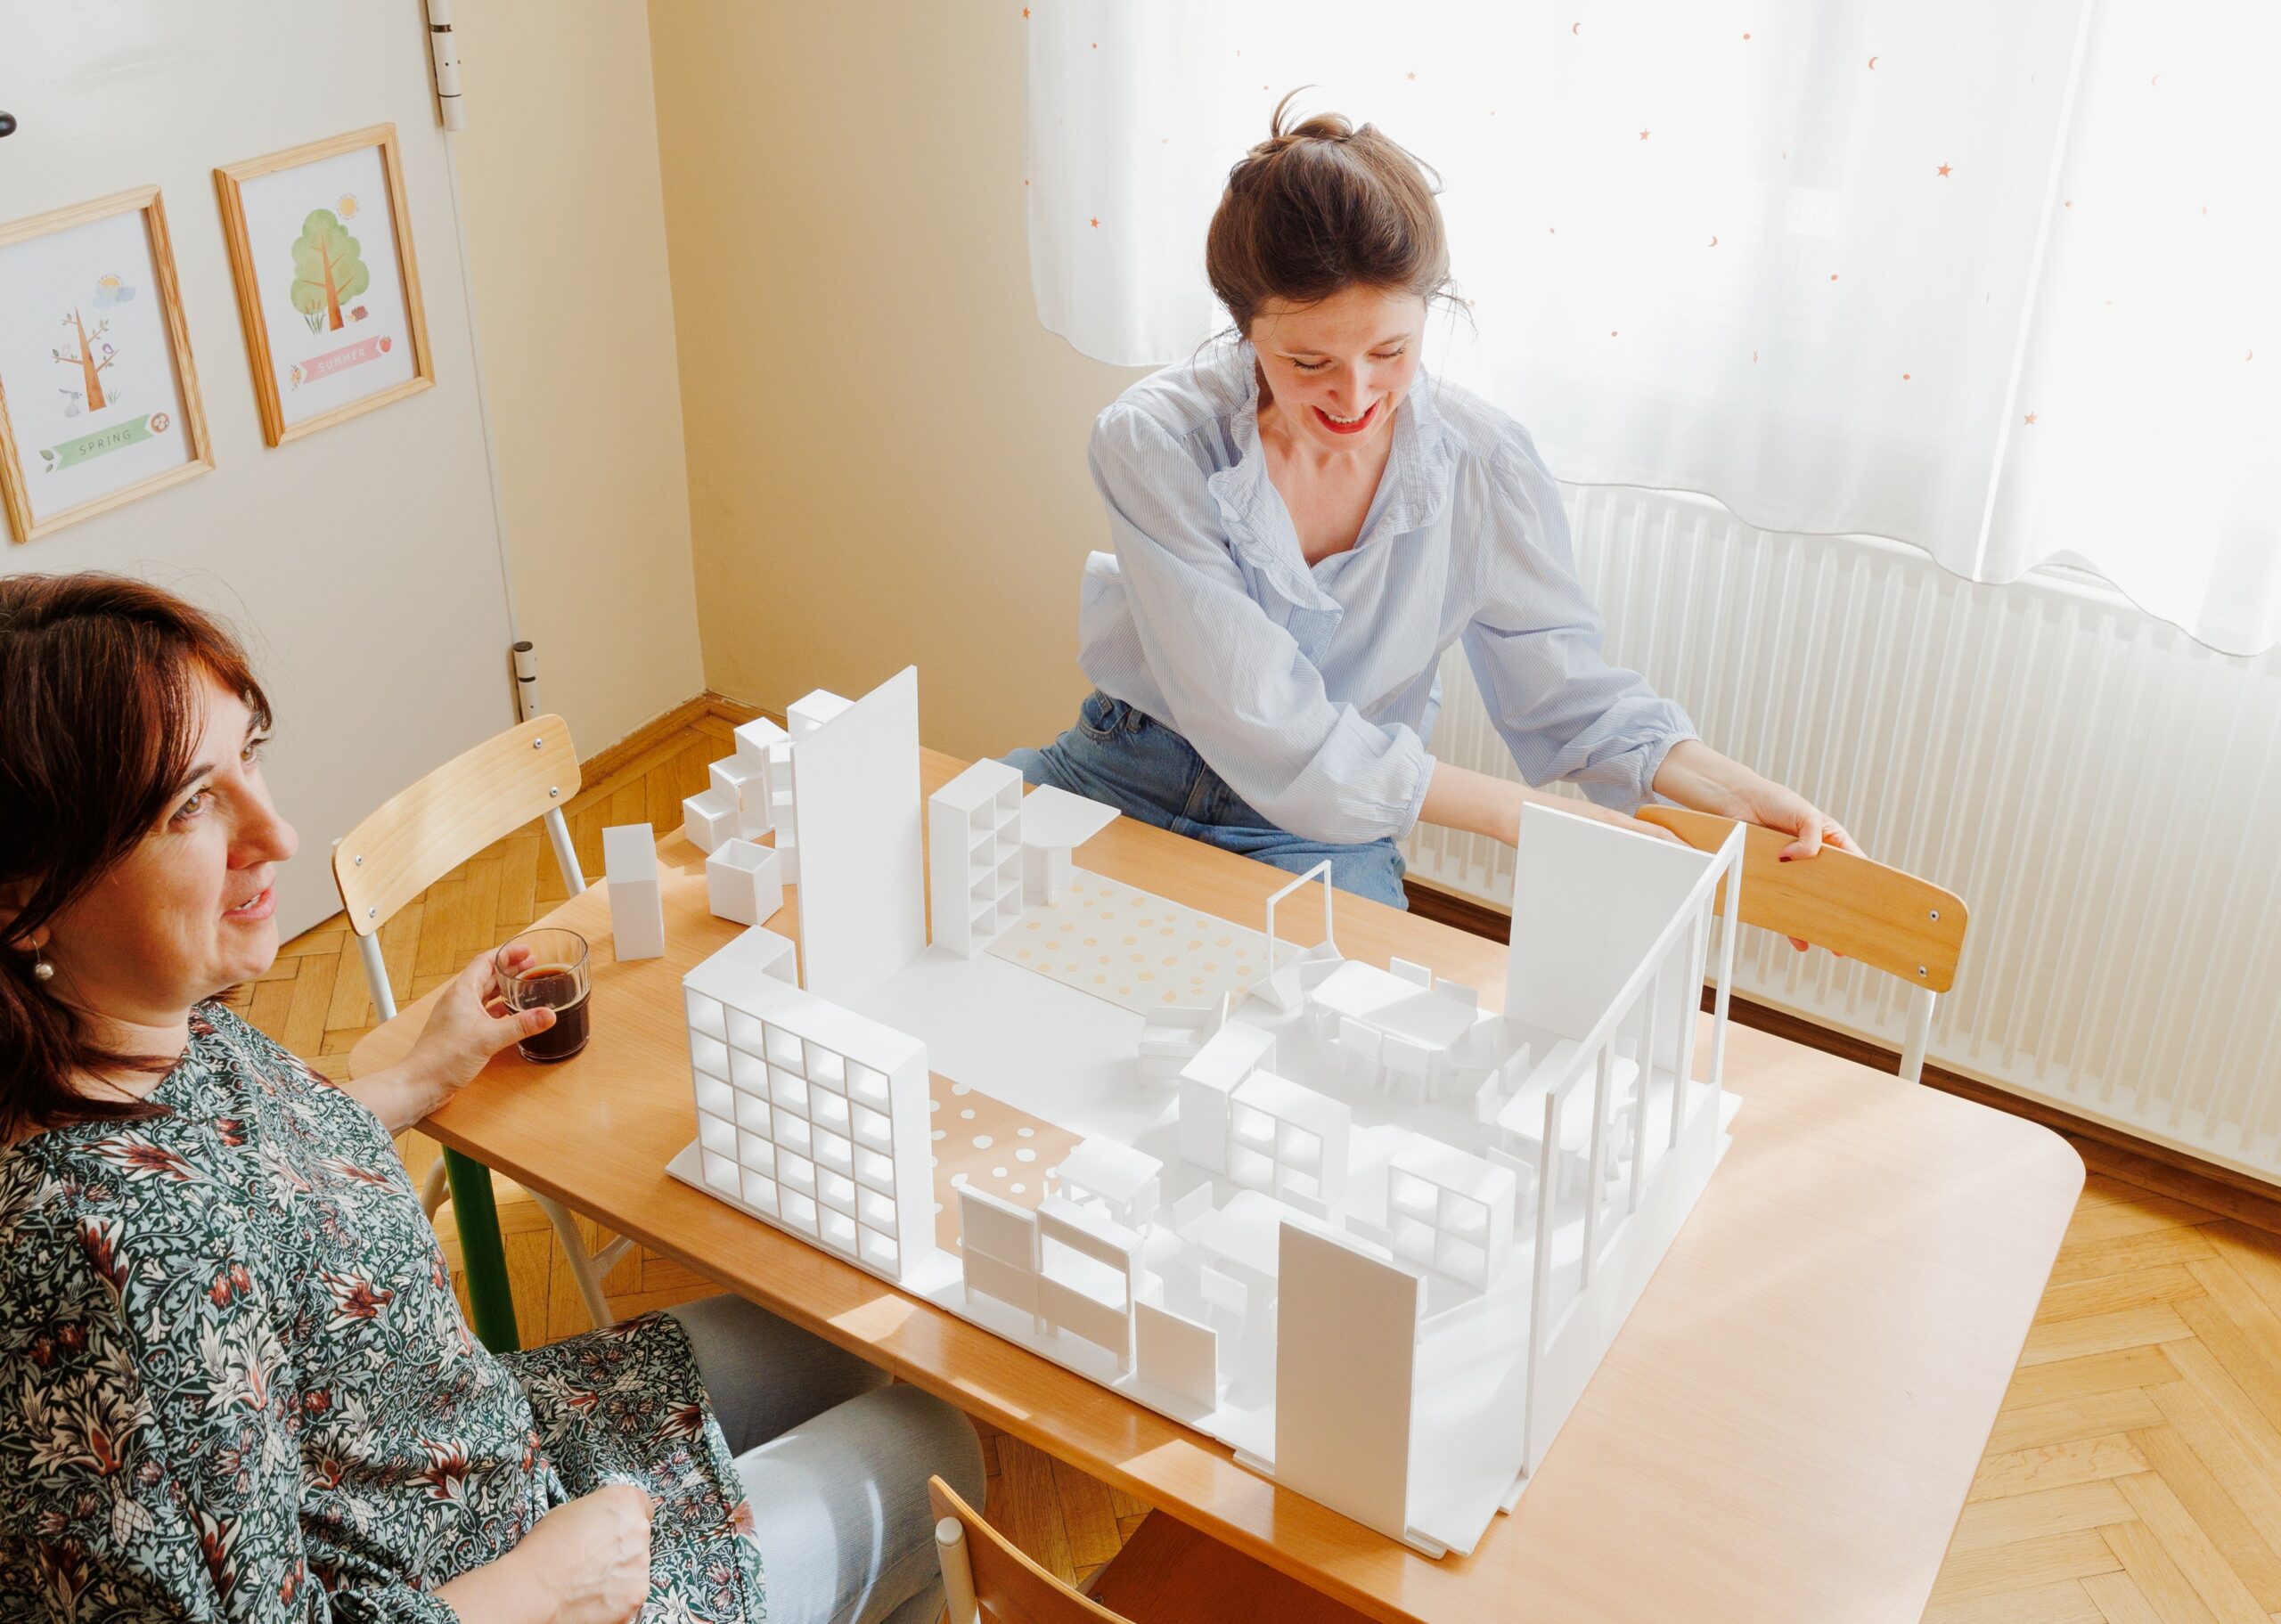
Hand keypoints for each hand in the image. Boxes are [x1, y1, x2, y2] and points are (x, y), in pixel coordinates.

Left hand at [398, 946, 555, 1115]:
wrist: (422, 1083)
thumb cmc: (444, 1057)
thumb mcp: (489, 1038)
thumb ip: (521, 1025)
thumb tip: (548, 1015)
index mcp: (462, 992)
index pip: (486, 962)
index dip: (507, 953)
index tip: (527, 950)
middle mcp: (459, 1001)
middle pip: (487, 976)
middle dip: (510, 969)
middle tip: (532, 966)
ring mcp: (459, 1017)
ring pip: (485, 995)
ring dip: (505, 989)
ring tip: (526, 986)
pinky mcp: (461, 1032)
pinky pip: (484, 1013)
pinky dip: (500, 1009)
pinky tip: (512, 1014)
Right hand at [525, 1484, 653, 1623]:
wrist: (534, 1589)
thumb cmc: (545, 1547)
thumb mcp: (570, 1512)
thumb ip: (598, 1515)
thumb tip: (601, 1525)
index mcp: (625, 1502)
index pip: (642, 1507)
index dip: (626, 1521)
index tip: (616, 1531)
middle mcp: (640, 1530)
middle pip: (638, 1540)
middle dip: (622, 1549)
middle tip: (594, 1559)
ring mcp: (641, 1565)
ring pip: (635, 1569)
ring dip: (620, 1574)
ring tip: (589, 1580)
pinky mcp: (636, 1596)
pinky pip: (630, 1594)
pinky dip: (615, 1598)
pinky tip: (592, 1597)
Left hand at [1731, 778, 1863, 951]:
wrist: (1736, 803)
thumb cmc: (1774, 801)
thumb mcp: (1803, 814)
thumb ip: (1810, 836)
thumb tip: (1794, 858)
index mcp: (1831, 842)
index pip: (1855, 867)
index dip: (1864, 888)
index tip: (1872, 908)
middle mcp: (1814, 860)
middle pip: (1834, 892)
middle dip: (1843, 915)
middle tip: (1852, 936)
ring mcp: (1792, 872)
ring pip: (1810, 903)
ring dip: (1818, 924)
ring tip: (1830, 945)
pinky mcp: (1771, 879)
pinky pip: (1784, 905)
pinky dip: (1790, 924)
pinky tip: (1799, 939)